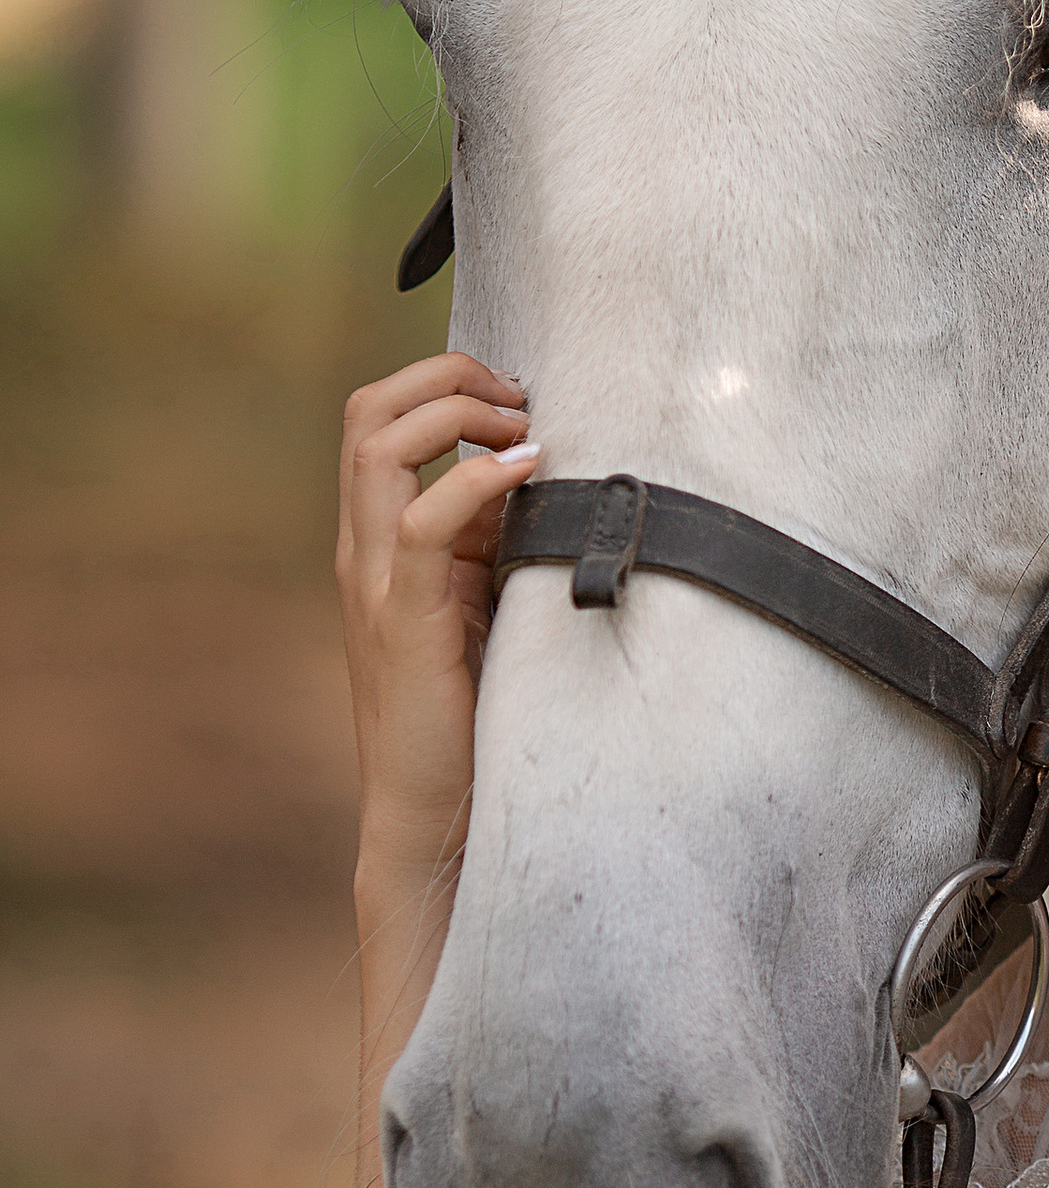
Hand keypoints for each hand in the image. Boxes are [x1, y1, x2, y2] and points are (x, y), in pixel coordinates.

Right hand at [337, 350, 539, 884]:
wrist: (429, 809)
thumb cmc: (467, 709)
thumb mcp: (482, 601)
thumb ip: (494, 541)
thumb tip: (546, 476)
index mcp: (377, 539)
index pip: (378, 420)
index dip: (443, 385)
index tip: (516, 396)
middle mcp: (364, 549)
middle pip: (368, 413)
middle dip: (445, 377)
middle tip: (518, 394)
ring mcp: (376, 581)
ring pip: (377, 449)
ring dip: (456, 414)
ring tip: (522, 424)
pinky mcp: (405, 620)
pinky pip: (422, 525)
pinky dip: (474, 480)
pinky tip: (529, 469)